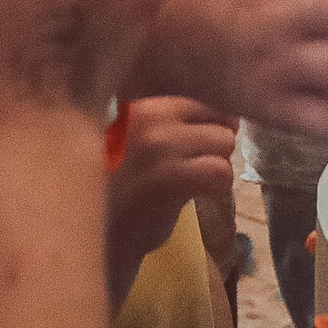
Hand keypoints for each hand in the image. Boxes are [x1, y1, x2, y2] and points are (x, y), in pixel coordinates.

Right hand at [106, 97, 239, 301]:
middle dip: (216, 143)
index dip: (212, 121)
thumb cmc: (122, 185)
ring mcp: (159, 145)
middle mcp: (150, 114)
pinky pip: (220, 172)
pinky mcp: (170, 178)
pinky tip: (193, 196)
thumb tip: (230, 112)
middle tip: (194, 165)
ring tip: (190, 182)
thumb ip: (174, 119)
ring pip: (225, 143)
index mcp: (143, 100)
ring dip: (216, 166)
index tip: (198, 142)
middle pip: (221, 115)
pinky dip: (216, 187)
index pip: (204, 94)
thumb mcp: (141, 136)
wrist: (97, 233)